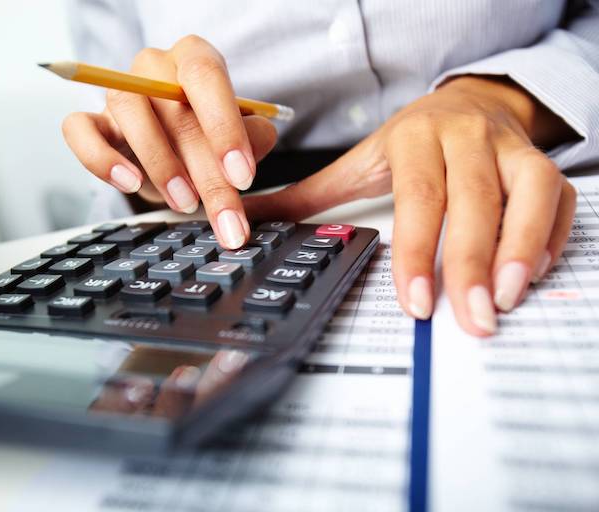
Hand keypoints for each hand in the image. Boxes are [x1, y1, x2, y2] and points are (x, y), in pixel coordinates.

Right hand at [62, 35, 276, 248]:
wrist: (175, 150)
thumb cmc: (209, 137)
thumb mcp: (241, 137)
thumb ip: (254, 138)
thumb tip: (247, 155)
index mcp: (195, 58)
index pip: (206, 77)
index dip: (225, 127)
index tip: (242, 177)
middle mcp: (154, 68)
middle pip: (174, 109)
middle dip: (205, 172)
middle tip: (225, 217)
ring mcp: (119, 92)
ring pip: (129, 112)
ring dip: (160, 165)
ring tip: (185, 203)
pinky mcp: (91, 121)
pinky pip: (79, 130)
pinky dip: (101, 158)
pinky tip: (129, 183)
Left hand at [245, 75, 576, 335]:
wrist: (468, 102)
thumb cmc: (410, 142)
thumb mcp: (355, 163)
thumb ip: (306, 198)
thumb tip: (244, 221)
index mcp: (416, 139)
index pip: (418, 198)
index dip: (417, 251)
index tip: (415, 302)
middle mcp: (468, 138)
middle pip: (474, 203)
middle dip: (470, 265)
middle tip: (468, 320)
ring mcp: (510, 150)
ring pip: (528, 196)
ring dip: (520, 251)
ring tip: (504, 302)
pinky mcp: (543, 165)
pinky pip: (559, 200)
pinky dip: (551, 239)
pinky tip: (530, 276)